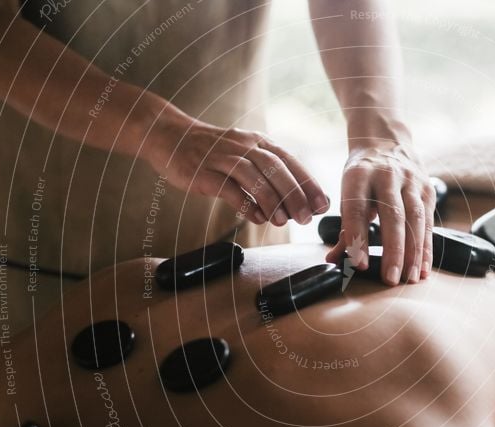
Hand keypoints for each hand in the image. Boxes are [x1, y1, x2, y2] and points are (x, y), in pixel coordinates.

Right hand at [142, 108, 328, 225]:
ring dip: (272, 201)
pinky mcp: (203, 172)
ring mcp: (222, 157)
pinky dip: (245, 204)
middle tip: (306, 218)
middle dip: (295, 195)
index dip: (308, 183)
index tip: (323, 204)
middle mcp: (243, 146)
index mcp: (258, 141)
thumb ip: (268, 176)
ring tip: (283, 222)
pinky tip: (256, 218)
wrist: (171, 136)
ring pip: (254, 177)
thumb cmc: (214, 152)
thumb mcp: (244, 154)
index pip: (290, 161)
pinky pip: (228, 188)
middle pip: (276, 169)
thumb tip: (293, 206)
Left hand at [326, 140, 434, 284]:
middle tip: (389, 279)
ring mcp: (411, 181)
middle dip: (392, 250)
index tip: (358, 265)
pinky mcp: (428, 189)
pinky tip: (423, 269)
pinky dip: (427, 248)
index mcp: (359, 175)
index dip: (358, 237)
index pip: (358, 208)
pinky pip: (429, 222)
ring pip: (415, 219)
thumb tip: (333, 261)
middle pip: (392, 215)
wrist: (386, 141)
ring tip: (408, 279)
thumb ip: (344, 229)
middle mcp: (387, 175)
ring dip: (413, 252)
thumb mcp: (347, 194)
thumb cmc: (362, 177)